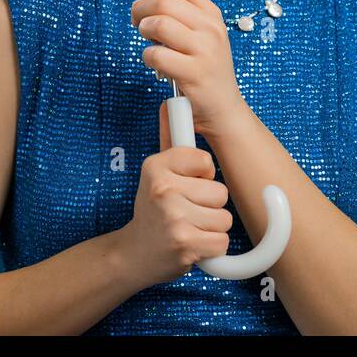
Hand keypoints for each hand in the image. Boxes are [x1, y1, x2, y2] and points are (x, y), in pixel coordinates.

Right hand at [115, 101, 233, 287]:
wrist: (133, 255)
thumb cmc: (152, 211)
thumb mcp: (156, 173)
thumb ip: (170, 138)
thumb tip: (173, 101)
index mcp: (156, 166)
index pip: (206, 161)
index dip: (203, 176)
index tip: (186, 186)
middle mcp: (163, 189)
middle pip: (220, 192)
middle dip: (209, 206)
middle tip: (184, 213)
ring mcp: (173, 217)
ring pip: (224, 218)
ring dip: (211, 228)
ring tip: (187, 229)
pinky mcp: (184, 243)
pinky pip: (222, 241)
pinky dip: (211, 248)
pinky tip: (190, 246)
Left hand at [130, 0, 246, 138]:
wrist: (223, 108)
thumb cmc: (204, 69)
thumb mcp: (197, 36)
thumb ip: (177, 13)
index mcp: (210, 14)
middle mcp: (211, 27)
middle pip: (163, 2)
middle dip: (139, 10)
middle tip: (136, 23)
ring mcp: (204, 49)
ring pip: (158, 25)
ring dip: (145, 35)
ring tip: (151, 45)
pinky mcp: (194, 72)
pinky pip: (156, 55)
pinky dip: (149, 59)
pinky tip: (158, 67)